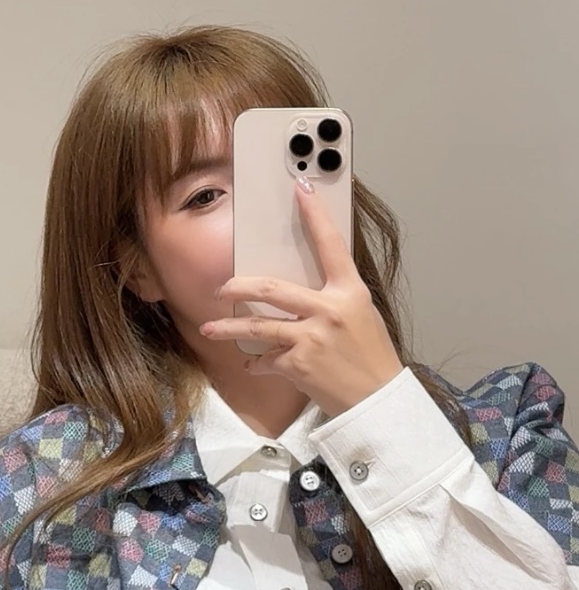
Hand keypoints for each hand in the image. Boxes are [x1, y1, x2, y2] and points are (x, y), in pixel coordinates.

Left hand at [198, 176, 403, 418]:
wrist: (379, 400)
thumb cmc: (372, 357)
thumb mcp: (362, 315)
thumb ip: (334, 297)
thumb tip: (304, 283)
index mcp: (350, 292)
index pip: (330, 245)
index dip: (314, 215)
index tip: (300, 189)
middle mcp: (329, 310)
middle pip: (271, 289)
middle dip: (239, 287)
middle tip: (222, 288)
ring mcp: (311, 338)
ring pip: (256, 327)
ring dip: (228, 329)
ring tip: (210, 328)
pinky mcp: (298, 365)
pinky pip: (266, 359)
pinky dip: (257, 363)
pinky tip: (254, 364)